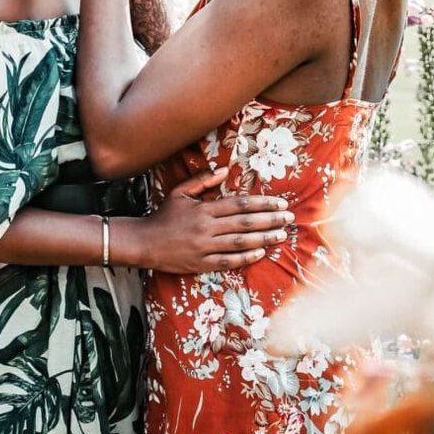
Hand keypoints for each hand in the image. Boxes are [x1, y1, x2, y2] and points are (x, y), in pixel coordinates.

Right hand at [129, 166, 292, 274]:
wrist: (144, 242)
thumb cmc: (164, 215)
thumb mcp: (180, 192)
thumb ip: (203, 180)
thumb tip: (226, 170)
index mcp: (204, 209)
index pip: (240, 204)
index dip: (262, 203)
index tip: (280, 202)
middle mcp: (207, 227)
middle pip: (245, 223)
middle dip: (270, 220)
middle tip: (289, 217)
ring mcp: (204, 247)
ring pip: (240, 243)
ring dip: (264, 238)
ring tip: (281, 235)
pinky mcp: (201, 264)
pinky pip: (228, 261)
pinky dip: (246, 257)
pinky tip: (261, 253)